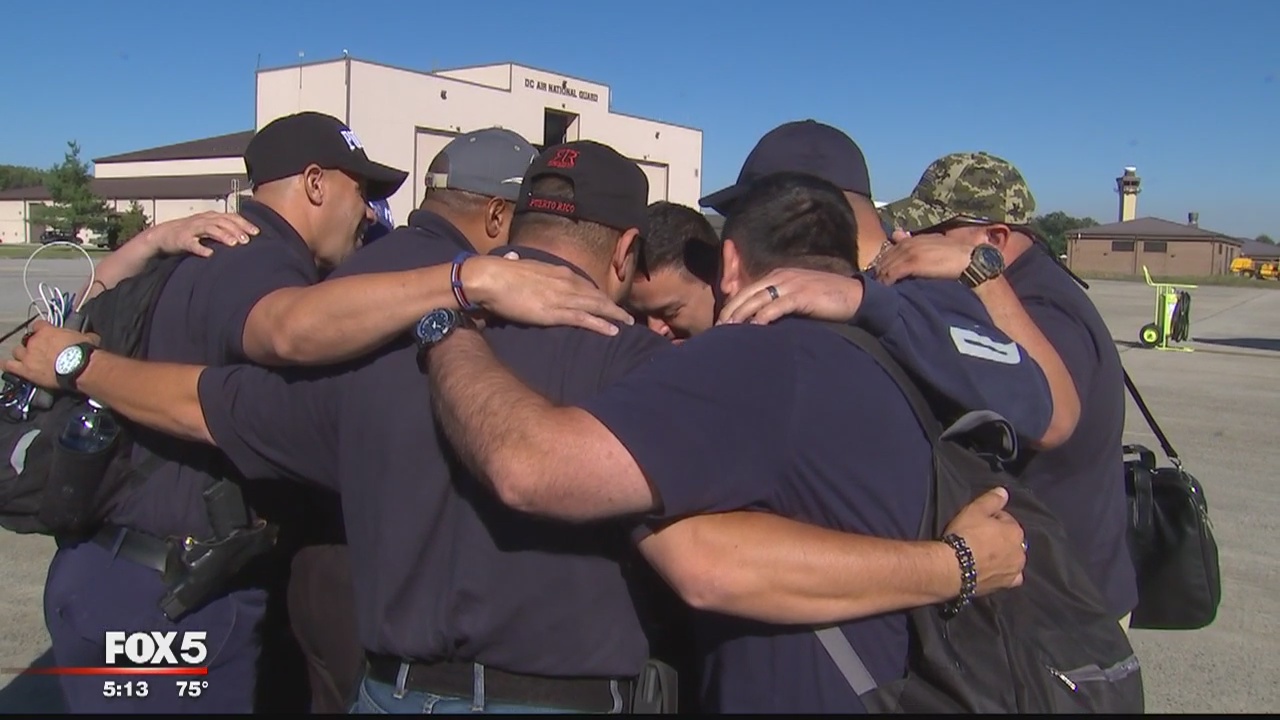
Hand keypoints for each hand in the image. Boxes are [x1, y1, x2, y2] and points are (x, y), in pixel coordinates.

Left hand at [4, 320, 98, 388]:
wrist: (80, 367)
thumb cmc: (84, 351)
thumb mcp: (87, 338)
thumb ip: (82, 335)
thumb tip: (90, 336)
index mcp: (47, 330)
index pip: (38, 325)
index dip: (41, 330)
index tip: (45, 334)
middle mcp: (34, 341)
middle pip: (26, 340)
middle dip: (32, 344)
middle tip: (40, 350)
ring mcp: (27, 355)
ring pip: (17, 352)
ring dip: (22, 355)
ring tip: (28, 360)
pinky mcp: (25, 370)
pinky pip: (9, 366)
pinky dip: (8, 365)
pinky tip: (9, 366)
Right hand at [136, 212, 258, 257]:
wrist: (163, 235)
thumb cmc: (190, 232)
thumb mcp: (208, 227)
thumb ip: (224, 229)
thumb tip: (246, 237)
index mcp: (211, 217)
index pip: (230, 217)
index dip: (244, 224)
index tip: (256, 232)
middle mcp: (203, 220)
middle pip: (222, 222)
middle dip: (236, 230)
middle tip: (247, 240)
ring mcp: (191, 229)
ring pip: (209, 229)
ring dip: (222, 236)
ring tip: (233, 243)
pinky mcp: (181, 239)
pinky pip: (192, 243)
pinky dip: (200, 248)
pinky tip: (209, 254)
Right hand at [461, 253, 634, 335]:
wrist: (490, 278)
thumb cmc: (499, 272)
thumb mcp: (516, 265)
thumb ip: (521, 265)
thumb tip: (512, 259)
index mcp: (558, 271)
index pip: (585, 284)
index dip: (598, 295)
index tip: (607, 302)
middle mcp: (565, 282)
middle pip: (596, 295)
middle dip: (613, 305)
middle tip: (626, 315)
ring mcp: (562, 297)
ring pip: (596, 306)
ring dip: (614, 315)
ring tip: (627, 323)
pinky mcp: (555, 312)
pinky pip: (584, 318)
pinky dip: (601, 324)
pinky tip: (613, 331)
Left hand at [716, 268, 864, 325]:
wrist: (854, 297)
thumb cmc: (825, 301)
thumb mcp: (797, 298)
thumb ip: (779, 304)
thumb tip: (761, 321)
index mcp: (777, 276)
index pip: (746, 289)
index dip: (731, 305)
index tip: (720, 323)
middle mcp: (781, 277)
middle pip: (747, 294)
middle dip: (730, 312)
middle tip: (718, 330)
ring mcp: (791, 284)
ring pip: (757, 299)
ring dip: (740, 315)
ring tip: (728, 330)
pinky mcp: (802, 295)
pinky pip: (776, 306)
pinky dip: (763, 317)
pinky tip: (754, 328)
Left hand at [872, 233, 979, 285]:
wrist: (970, 261)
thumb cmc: (956, 255)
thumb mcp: (934, 244)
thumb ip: (915, 241)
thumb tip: (897, 234)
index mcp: (914, 240)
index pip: (890, 249)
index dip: (884, 261)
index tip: (880, 273)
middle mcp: (909, 243)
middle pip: (885, 257)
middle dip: (879, 270)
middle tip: (875, 282)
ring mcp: (910, 252)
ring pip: (887, 265)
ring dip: (881, 277)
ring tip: (878, 288)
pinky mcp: (913, 262)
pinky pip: (893, 272)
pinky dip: (887, 281)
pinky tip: (886, 288)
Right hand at [941, 486, 1025, 596]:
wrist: (954, 567)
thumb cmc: (965, 535)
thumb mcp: (975, 510)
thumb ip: (992, 499)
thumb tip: (1004, 491)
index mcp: (1016, 531)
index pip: (1005, 519)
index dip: (991, 519)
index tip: (977, 522)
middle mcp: (1020, 551)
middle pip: (1010, 540)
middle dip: (999, 538)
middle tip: (979, 538)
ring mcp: (1015, 570)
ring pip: (1012, 558)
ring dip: (1003, 555)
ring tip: (984, 555)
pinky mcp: (1006, 585)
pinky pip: (1011, 577)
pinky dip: (1005, 573)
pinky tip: (994, 571)